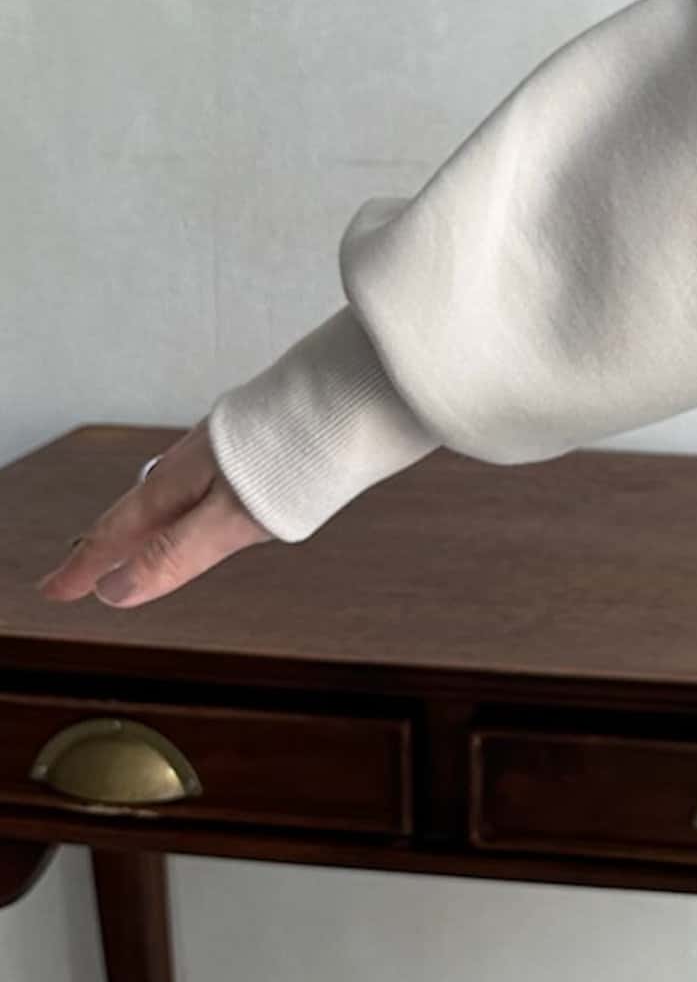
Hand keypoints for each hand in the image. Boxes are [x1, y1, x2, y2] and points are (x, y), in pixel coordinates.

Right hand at [35, 417, 275, 608]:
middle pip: (137, 513)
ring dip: (142, 527)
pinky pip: (199, 485)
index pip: (118, 532)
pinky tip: (198, 513)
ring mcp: (225, 452)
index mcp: (180, 480)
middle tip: (76, 576)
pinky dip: (180, 509)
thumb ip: (175, 552)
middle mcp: (195, 462)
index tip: (55, 590)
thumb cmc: (297, 448)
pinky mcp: (258, 446)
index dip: (85, 566)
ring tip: (128, 551)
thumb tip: (118, 590)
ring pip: (168, 497)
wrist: (357, 392)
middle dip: (105, 547)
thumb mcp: (230, 516)